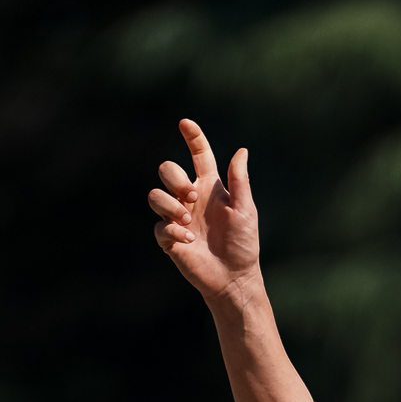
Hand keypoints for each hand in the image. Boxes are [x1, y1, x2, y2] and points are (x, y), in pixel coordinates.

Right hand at [148, 119, 261, 300]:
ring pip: (155, 195)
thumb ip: (239, 181)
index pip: (198, 155)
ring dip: (169, 204)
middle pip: (167, 170)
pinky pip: (159, 226)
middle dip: (174, 178)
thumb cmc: (243, 244)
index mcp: (209, 186)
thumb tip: (242, 150)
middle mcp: (190, 198)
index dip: (192, 137)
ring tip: (187, 220)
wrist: (234, 278)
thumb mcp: (245, 210)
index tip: (185, 123)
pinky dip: (172, 230)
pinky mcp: (169, 239)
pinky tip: (188, 239)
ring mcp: (177, 218)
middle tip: (191, 197)